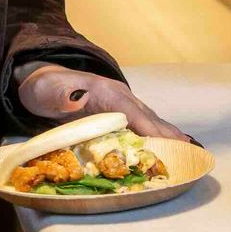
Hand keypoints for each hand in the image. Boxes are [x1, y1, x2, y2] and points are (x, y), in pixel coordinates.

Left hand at [16, 65, 190, 141]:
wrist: (42, 80)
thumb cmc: (45, 88)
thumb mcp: (48, 91)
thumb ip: (62, 96)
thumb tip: (75, 103)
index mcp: (106, 92)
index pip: (132, 112)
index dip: (150, 128)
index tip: (167, 142)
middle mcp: (118, 96)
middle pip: (147, 116)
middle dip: (167, 133)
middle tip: (188, 151)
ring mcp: (120, 103)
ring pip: (148, 119)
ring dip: (166, 135)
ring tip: (186, 149)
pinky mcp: (117, 112)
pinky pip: (140, 123)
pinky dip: (155, 134)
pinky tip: (165, 144)